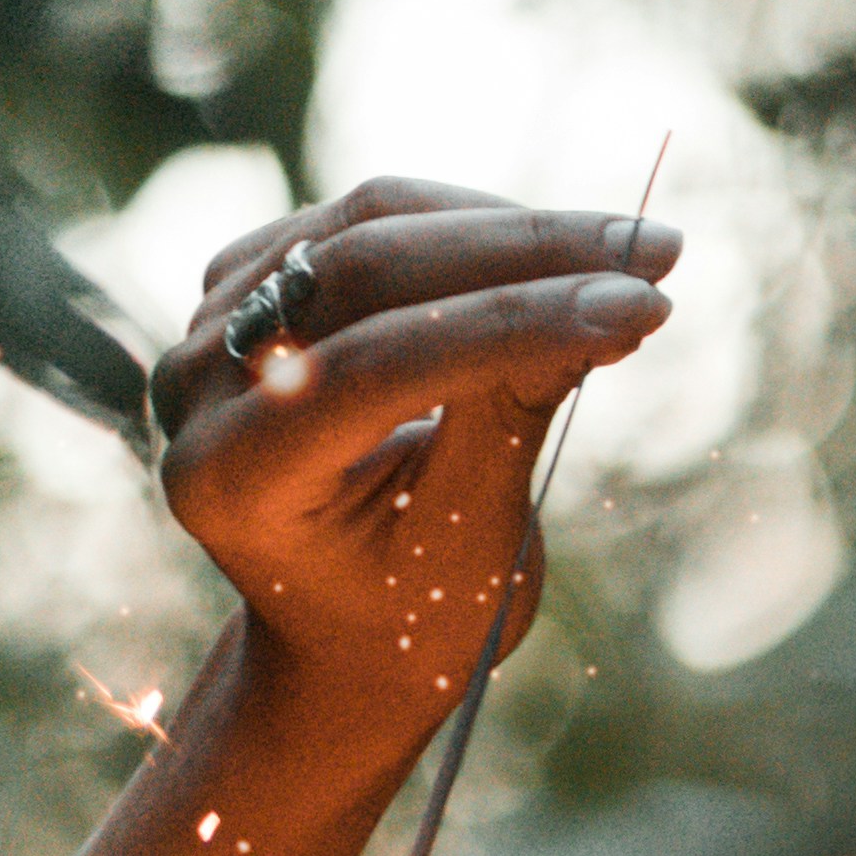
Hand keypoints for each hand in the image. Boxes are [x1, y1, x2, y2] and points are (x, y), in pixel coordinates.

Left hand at [151, 176, 677, 751]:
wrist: (342, 635)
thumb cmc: (412, 618)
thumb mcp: (473, 544)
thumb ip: (514, 414)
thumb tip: (611, 302)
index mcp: (232, 479)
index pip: (378, 365)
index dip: (517, 326)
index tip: (643, 307)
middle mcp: (198, 387)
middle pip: (364, 269)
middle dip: (525, 253)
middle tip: (657, 253)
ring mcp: (213, 326)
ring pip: (367, 224)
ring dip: (508, 227)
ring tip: (627, 251)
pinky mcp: (249, 284)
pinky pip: (363, 220)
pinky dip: (468, 226)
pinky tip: (556, 252)